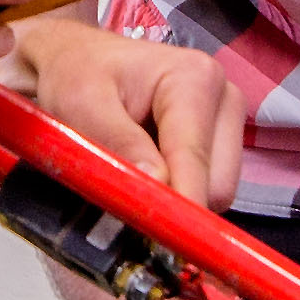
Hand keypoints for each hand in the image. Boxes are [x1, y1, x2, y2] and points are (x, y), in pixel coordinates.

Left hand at [0, 15, 239, 203]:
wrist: (74, 60)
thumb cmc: (76, 73)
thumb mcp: (82, 104)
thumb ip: (120, 144)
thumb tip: (158, 184)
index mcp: (195, 78)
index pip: (195, 158)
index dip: (179, 204)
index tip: (162, 239)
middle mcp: (223, 98)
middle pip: (216, 184)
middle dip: (175, 201)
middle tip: (126, 197)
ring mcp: (224, 122)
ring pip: (215, 193)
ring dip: (175, 197)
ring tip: (134, 170)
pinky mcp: (218, 144)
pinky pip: (205, 189)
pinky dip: (176, 192)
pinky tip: (149, 169)